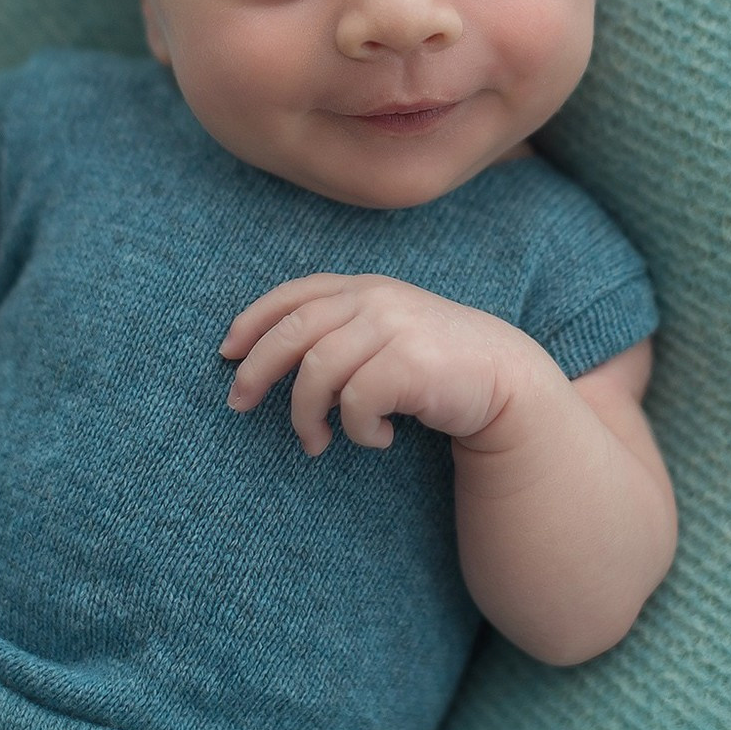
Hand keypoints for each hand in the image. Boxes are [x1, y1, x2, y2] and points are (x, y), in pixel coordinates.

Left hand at [219, 272, 557, 455]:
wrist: (503, 378)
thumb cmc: (434, 364)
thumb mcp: (384, 333)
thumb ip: (338, 332)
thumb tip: (263, 362)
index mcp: (364, 287)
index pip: (293, 295)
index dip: (252, 321)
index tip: (227, 353)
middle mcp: (375, 299)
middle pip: (291, 332)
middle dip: (256, 371)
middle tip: (239, 406)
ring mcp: (394, 327)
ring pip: (316, 372)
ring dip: (305, 416)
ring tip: (317, 442)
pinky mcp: (410, 362)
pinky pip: (356, 402)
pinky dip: (357, 430)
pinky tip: (378, 439)